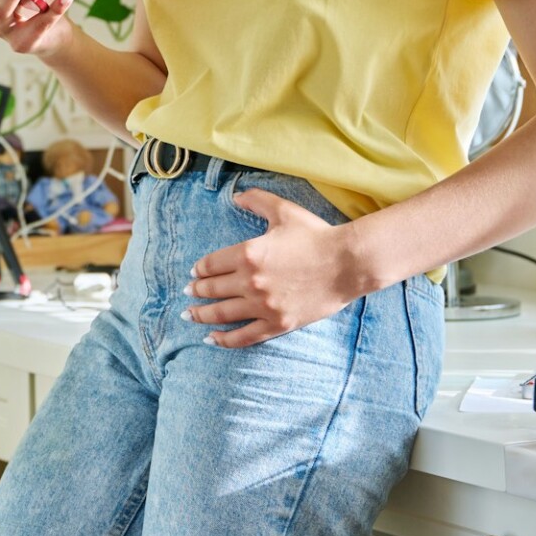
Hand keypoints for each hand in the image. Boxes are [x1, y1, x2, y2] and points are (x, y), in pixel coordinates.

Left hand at [182, 188, 371, 347]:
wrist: (347, 263)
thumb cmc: (316, 235)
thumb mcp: (283, 211)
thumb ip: (256, 201)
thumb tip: (236, 196)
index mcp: (248, 253)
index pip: (211, 265)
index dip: (199, 270)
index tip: (194, 273)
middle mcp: (251, 281)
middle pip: (212, 289)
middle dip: (196, 291)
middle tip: (187, 293)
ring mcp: (263, 305)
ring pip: (222, 314)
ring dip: (202, 315)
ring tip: (190, 315)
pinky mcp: (278, 324)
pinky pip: (244, 336)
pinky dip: (225, 340)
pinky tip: (211, 339)